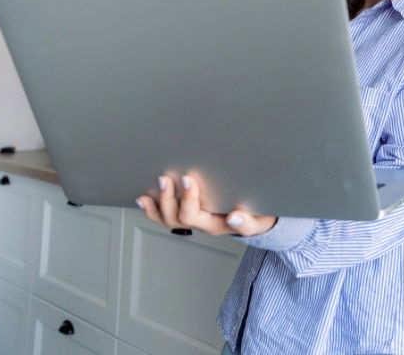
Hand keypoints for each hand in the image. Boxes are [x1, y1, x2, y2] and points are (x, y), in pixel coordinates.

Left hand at [136, 175, 276, 236]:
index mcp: (214, 224)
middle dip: (168, 198)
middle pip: (176, 217)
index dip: (188, 199)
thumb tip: (234, 217)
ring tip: (156, 185)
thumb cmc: (257, 217)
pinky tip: (145, 199)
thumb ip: (247, 222)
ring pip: (168, 218)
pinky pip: (165, 216)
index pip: (194, 215)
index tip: (188, 179)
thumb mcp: (258, 221)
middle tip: (167, 178)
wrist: (257, 220)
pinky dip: (152, 208)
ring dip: (158, 203)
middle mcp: (201, 223)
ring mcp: (193, 219)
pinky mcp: (189, 212)